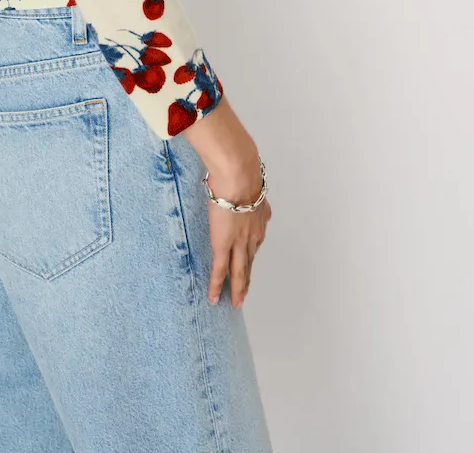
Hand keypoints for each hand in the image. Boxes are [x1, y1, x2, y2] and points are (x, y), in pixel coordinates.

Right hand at [204, 159, 270, 307]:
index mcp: (259, 218)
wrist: (238, 176)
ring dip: (238, 288)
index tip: (249, 259)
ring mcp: (239, 243)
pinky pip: (220, 271)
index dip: (251, 252)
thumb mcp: (248, 179)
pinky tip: (214, 298)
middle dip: (247, 278)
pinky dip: (217, 286)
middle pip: (250, 261)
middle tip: (245, 293)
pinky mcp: (223, 246)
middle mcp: (253, 235)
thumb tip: (244, 175)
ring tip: (236, 302)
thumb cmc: (241, 170)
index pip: (255, 241)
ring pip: (239, 272)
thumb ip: (246, 183)